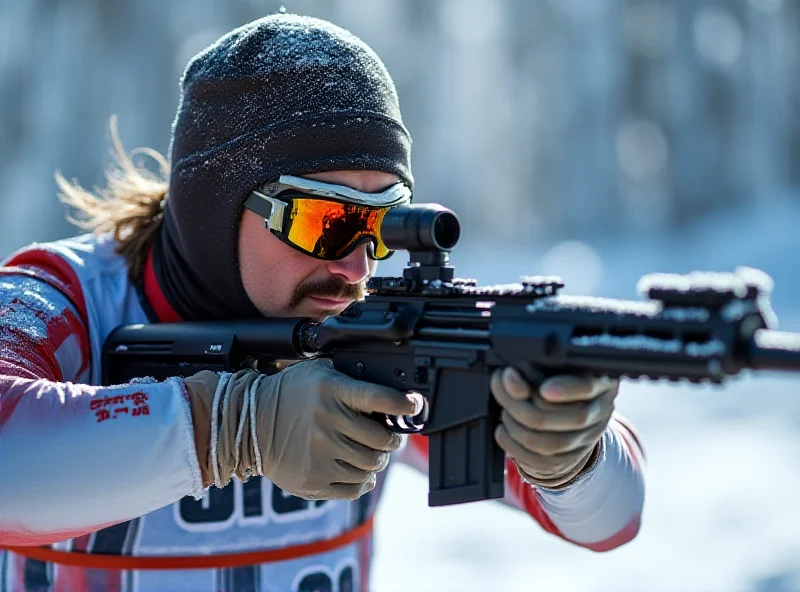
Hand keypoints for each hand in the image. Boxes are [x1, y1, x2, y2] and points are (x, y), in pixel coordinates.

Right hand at [184, 359, 419, 499]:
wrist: (250, 424)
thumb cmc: (291, 394)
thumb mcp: (320, 373)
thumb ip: (353, 380)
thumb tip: (394, 394)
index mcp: (332, 392)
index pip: (380, 398)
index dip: (405, 404)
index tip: (415, 406)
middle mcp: (328, 423)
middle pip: (383, 441)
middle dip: (394, 440)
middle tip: (390, 436)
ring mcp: (320, 455)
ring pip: (372, 467)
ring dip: (377, 461)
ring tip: (368, 452)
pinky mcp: (313, 481)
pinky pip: (355, 488)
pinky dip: (361, 481)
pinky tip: (353, 468)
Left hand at [491, 367, 618, 488]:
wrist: (564, 413)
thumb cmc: (554, 378)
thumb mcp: (548, 367)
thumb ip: (531, 369)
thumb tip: (510, 378)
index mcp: (600, 381)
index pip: (589, 386)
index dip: (567, 389)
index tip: (543, 389)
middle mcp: (600, 411)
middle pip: (571, 417)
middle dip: (528, 405)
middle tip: (504, 390)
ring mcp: (587, 440)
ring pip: (551, 443)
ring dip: (517, 426)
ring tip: (504, 411)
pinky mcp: (568, 461)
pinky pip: (539, 460)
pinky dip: (513, 445)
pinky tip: (503, 430)